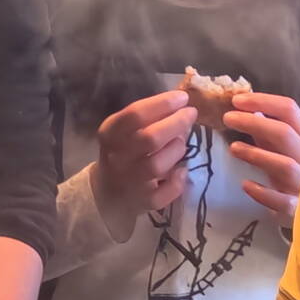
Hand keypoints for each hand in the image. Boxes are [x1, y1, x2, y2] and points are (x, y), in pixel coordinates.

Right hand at [93, 91, 196, 227]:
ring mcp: (130, 181)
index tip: (182, 98)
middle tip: (191, 114)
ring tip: (181, 142)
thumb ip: (147, 116)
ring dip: (176, 149)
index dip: (163, 104)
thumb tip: (180, 103)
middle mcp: (118, 157)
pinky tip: (181, 171)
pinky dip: (178, 181)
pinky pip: (165, 193)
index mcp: (110, 133)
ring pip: (157, 165)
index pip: (135, 114)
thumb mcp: (124, 130)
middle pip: (150, 138)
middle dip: (176, 123)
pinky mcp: (143, 201)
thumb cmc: (123, 152)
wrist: (108, 192)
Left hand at [222, 92, 299, 220]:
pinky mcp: (298, 206)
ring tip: (233, 148)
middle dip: (254, 123)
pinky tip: (246, 185)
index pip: (289, 109)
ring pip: (284, 164)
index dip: (262, 101)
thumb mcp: (284, 147)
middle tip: (227, 119)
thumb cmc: (293, 170)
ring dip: (257, 154)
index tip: (236, 100)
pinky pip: (281, 200)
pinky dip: (263, 192)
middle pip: (284, 133)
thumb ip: (268, 130)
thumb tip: (247, 109)